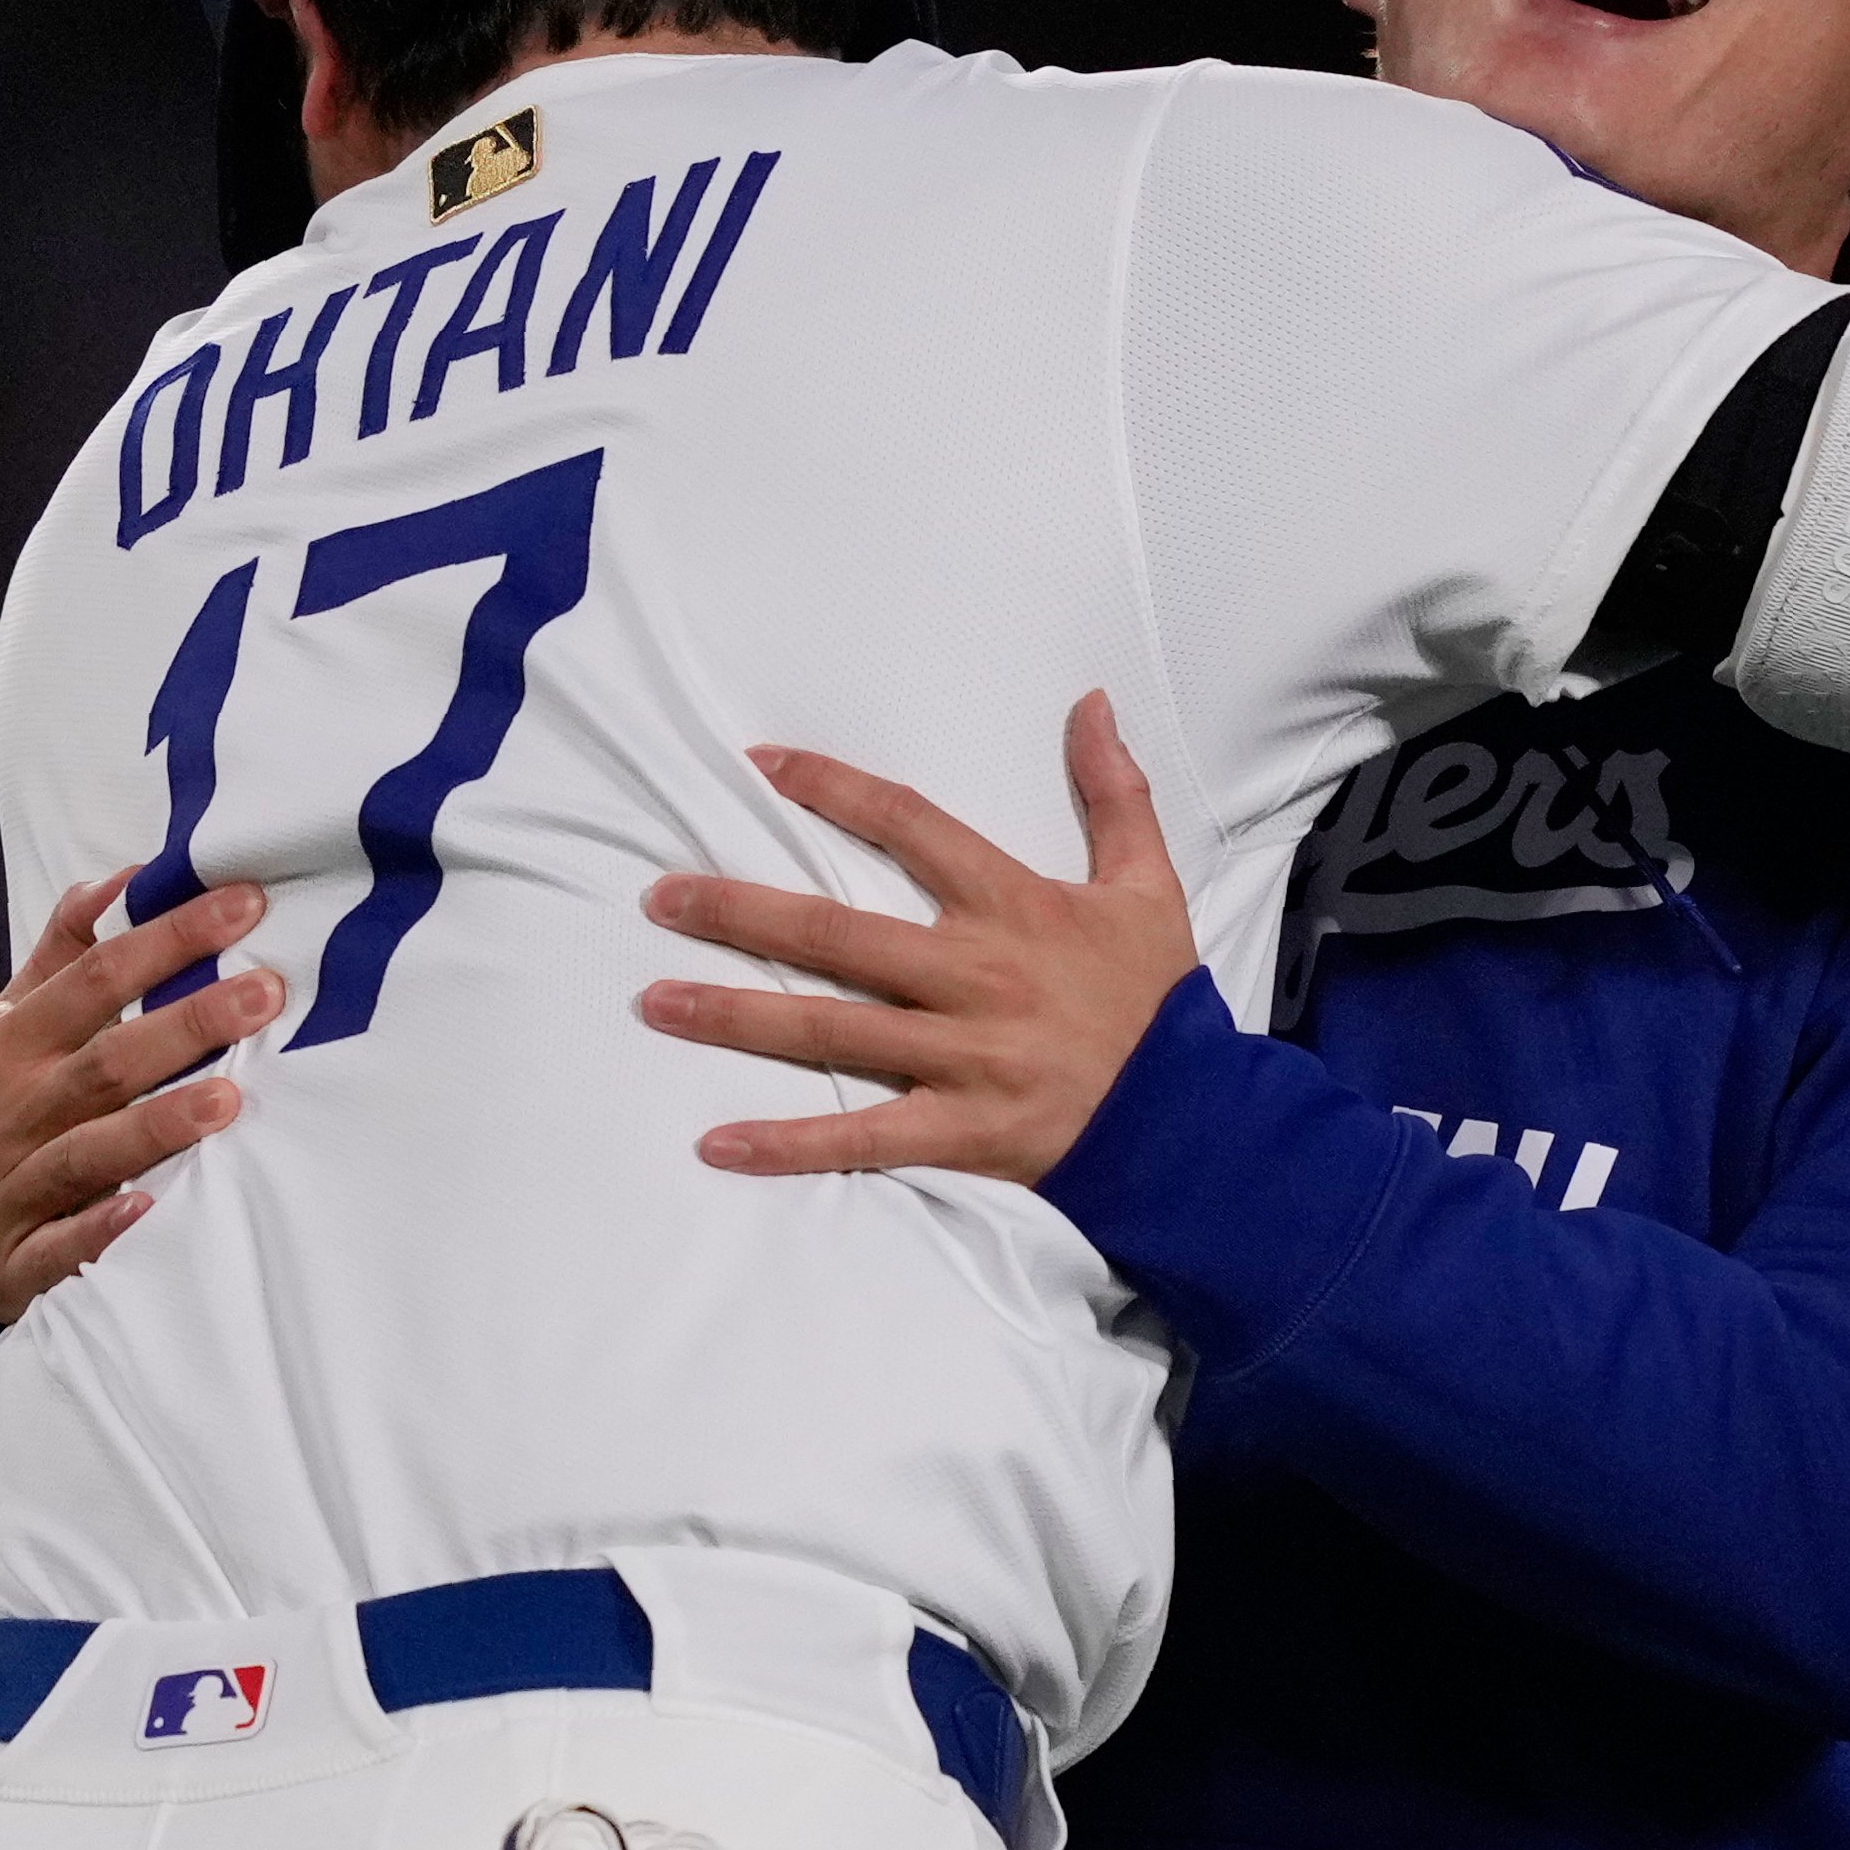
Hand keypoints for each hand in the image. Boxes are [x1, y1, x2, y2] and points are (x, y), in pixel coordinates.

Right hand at [0, 870, 282, 1323]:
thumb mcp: (0, 1024)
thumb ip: (62, 955)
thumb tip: (120, 880)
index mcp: (8, 1045)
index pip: (95, 981)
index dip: (167, 940)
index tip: (243, 906)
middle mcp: (10, 1111)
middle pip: (105, 1063)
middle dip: (185, 1025)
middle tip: (265, 993)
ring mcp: (7, 1188)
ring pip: (88, 1154)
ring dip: (156, 1126)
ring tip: (228, 1098)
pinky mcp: (12, 1261)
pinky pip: (58, 1248)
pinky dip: (99, 1233)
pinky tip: (148, 1211)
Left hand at [640, 691, 1195, 1185]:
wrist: (1195, 1120)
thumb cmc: (1159, 1001)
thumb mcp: (1149, 885)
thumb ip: (1113, 793)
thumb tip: (1093, 703)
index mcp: (1013, 905)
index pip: (909, 826)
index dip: (831, 788)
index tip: (760, 765)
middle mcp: (975, 976)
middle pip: (836, 933)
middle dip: (740, 911)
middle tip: (659, 896)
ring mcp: (961, 1059)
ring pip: (829, 1031)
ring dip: (735, 1015)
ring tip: (654, 1001)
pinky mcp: (959, 1133)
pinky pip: (860, 1140)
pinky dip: (788, 1145)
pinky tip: (717, 1143)